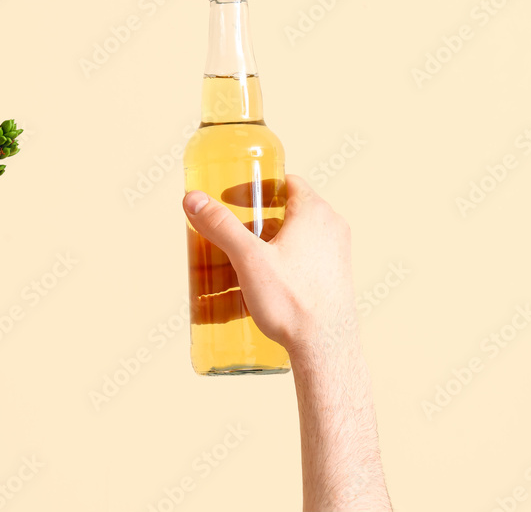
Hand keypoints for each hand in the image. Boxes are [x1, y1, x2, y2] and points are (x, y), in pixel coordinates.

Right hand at [183, 175, 354, 356]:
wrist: (326, 348)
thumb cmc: (292, 301)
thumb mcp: (248, 259)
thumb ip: (220, 226)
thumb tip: (193, 200)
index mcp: (315, 212)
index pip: (286, 182)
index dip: (257, 186)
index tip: (233, 198)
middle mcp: (332, 227)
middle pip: (288, 210)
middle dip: (257, 219)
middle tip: (231, 230)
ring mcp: (337, 253)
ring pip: (296, 236)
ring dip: (268, 242)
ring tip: (242, 259)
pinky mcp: (336, 277)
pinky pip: (305, 258)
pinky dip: (282, 261)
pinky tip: (263, 282)